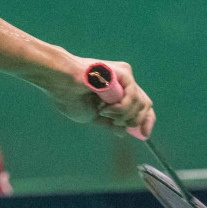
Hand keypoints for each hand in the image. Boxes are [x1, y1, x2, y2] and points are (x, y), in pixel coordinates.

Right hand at [36, 57, 155, 137]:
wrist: (61, 83)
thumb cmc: (70, 97)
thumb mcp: (92, 117)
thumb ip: (109, 124)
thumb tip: (123, 132)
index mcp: (117, 93)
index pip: (141, 108)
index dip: (145, 122)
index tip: (144, 135)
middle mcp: (124, 83)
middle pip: (145, 105)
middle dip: (136, 120)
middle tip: (118, 124)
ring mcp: (125, 77)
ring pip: (141, 103)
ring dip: (124, 115)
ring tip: (105, 113)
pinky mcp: (124, 72)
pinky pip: (133, 95)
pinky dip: (122, 107)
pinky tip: (107, 108)